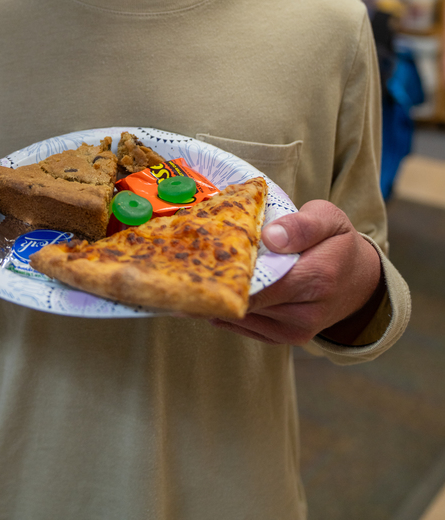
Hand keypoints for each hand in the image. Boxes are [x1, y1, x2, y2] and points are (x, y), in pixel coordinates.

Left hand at [210, 200, 383, 345]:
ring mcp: (297, 331)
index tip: (210, 254)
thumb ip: (302, 225)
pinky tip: (220, 291)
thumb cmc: (337, 242)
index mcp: (318, 277)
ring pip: (245, 316)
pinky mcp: (287, 339)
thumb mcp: (328, 218)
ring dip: (226, 296)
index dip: (234, 270)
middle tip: (197, 262)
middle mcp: (308, 312)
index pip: (264, 281)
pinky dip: (231, 310)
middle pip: (250, 300)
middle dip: (224, 282)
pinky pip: (248, 327)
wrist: (359, 280)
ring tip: (206, 274)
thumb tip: (270, 237)